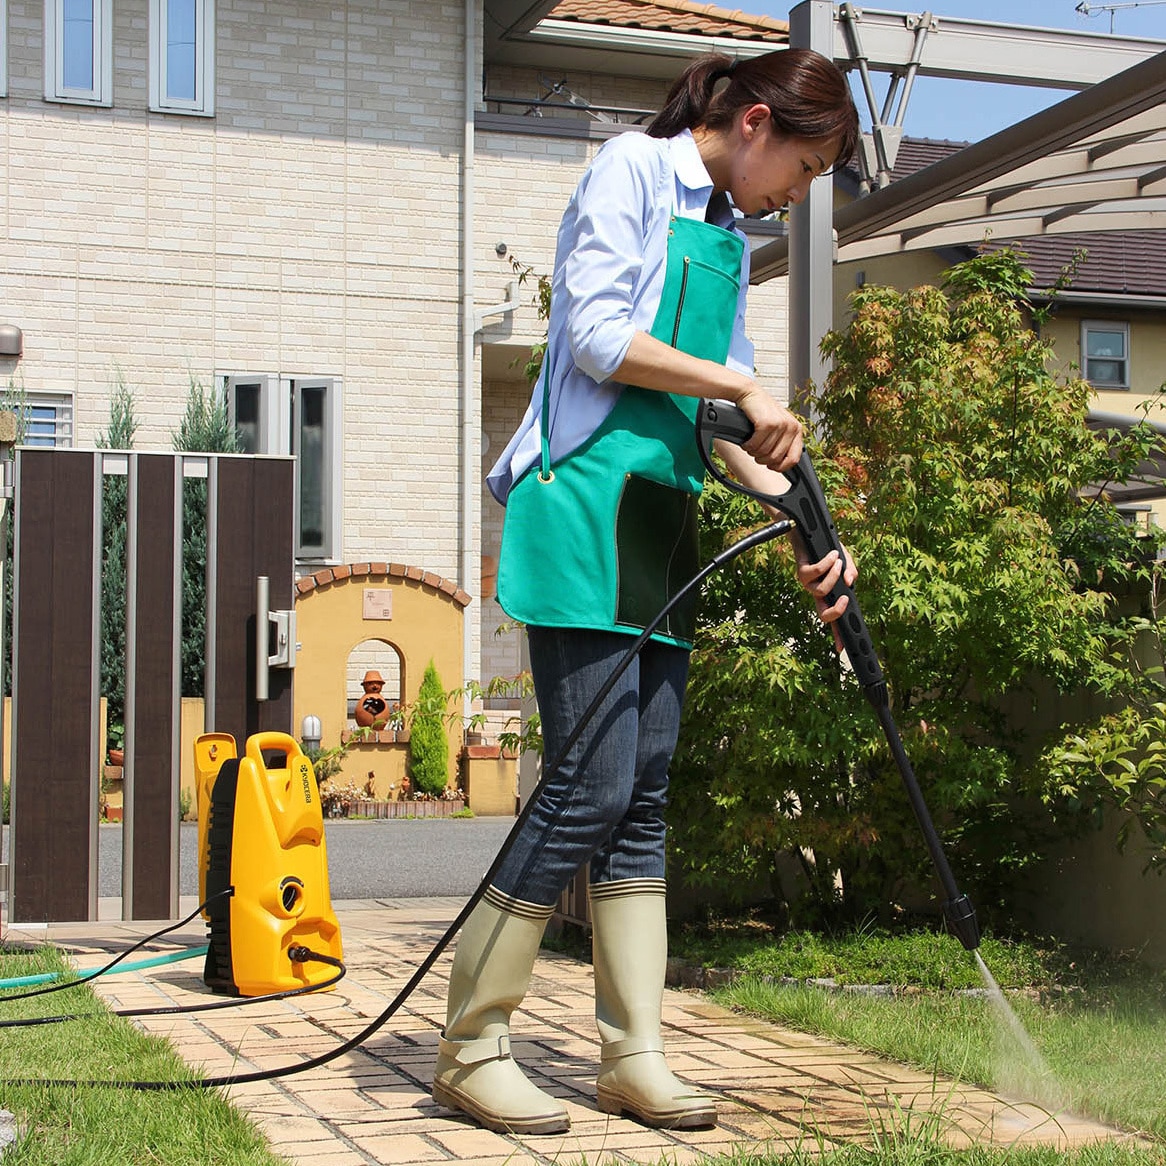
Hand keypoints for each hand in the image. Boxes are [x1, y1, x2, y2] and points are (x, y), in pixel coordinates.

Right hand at [737, 387, 803, 472]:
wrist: (749, 393)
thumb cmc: (761, 411)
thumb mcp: (778, 427)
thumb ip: (783, 443)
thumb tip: (779, 465)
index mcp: (796, 429)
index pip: (793, 459)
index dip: (780, 467)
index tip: (770, 466)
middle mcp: (791, 427)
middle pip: (775, 458)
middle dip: (762, 459)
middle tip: (756, 451)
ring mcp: (780, 424)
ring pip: (764, 453)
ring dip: (753, 451)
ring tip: (751, 443)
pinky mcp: (767, 423)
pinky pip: (755, 445)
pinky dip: (748, 446)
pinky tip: (746, 440)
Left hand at [793, 533, 858, 652]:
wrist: (809, 531)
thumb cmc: (827, 548)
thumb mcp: (846, 560)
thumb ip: (851, 571)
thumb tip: (850, 582)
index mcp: (829, 594)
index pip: (834, 618)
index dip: (837, 634)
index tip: (842, 648)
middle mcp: (816, 592)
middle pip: (822, 615)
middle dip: (835, 611)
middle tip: (844, 598)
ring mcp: (807, 583)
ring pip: (821, 591)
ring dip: (833, 575)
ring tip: (838, 561)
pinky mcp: (800, 571)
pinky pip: (815, 572)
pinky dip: (826, 563)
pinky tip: (832, 555)